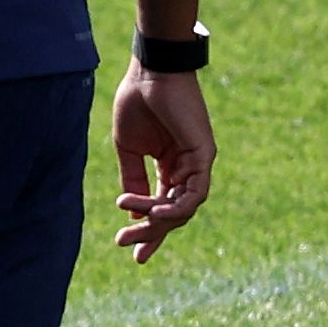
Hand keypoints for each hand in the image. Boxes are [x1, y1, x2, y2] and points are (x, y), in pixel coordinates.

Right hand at [112, 65, 214, 260]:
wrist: (150, 74)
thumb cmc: (137, 103)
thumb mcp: (128, 149)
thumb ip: (132, 179)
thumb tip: (133, 212)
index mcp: (169, 167)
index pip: (163, 207)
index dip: (149, 231)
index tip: (132, 252)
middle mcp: (187, 169)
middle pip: (174, 214)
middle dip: (149, 233)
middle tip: (123, 245)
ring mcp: (198, 164)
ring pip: (184, 208)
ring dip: (157, 223)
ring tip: (130, 229)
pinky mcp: (204, 156)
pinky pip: (195, 193)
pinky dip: (175, 206)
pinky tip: (154, 212)